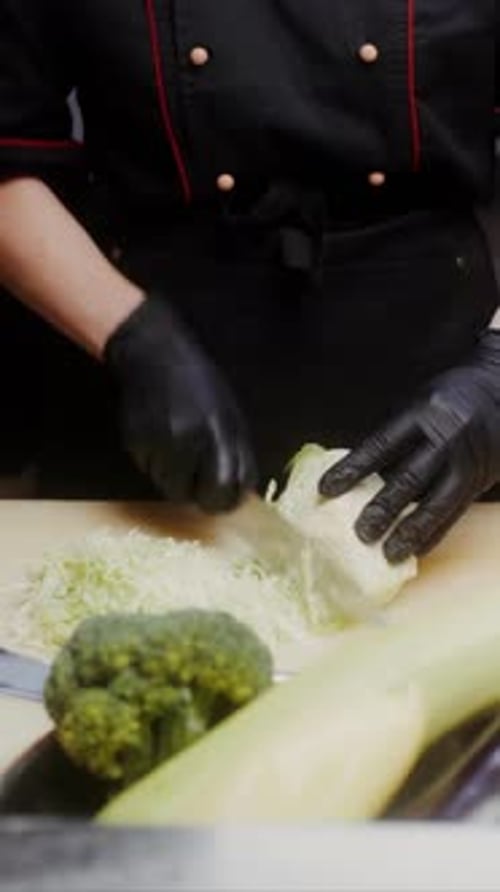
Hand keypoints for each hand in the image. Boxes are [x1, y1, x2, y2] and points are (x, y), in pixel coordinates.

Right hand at [104, 294, 256, 510]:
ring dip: (175, 477)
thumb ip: (235, 452)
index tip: (224, 497)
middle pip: (191, 496)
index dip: (225, 500)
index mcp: (218, 432)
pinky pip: (149, 470)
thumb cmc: (199, 383)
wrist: (155, 355)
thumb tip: (240, 490)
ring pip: (168, 486)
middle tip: (199, 482)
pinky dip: (157, 463)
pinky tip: (160, 437)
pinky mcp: (136, 444)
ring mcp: (158, 443)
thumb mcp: (229, 413)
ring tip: (178, 447)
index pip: (225, 488)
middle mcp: (188, 441)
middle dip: (197, 493)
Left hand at [319, 331, 499, 562]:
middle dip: (383, 508)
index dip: (352, 469)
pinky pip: (454, 512)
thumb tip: (357, 475)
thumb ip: (392, 436)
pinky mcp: (478, 480)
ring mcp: (465, 461)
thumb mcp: (417, 404)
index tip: (326, 490)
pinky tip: (416, 549)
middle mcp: (445, 438)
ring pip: (435, 503)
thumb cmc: (446, 399)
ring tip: (389, 552)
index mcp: (421, 414)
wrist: (499, 391)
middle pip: (409, 478)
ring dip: (410, 531)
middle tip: (361, 533)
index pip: (380, 446)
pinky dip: (434, 533)